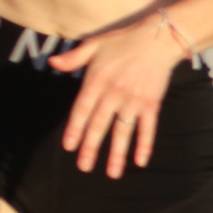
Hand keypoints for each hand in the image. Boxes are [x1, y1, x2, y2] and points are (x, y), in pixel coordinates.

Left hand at [49, 19, 190, 177]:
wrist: (159, 38)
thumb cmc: (125, 40)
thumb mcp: (95, 44)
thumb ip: (74, 57)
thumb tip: (53, 64)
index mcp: (97, 80)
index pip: (82, 109)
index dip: (75, 128)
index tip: (69, 146)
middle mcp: (114, 93)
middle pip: (99, 124)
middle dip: (91, 147)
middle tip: (83, 166)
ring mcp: (134, 100)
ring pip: (123, 131)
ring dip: (116, 153)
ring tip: (111, 173)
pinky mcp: (151, 103)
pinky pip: (148, 127)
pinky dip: (145, 144)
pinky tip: (141, 161)